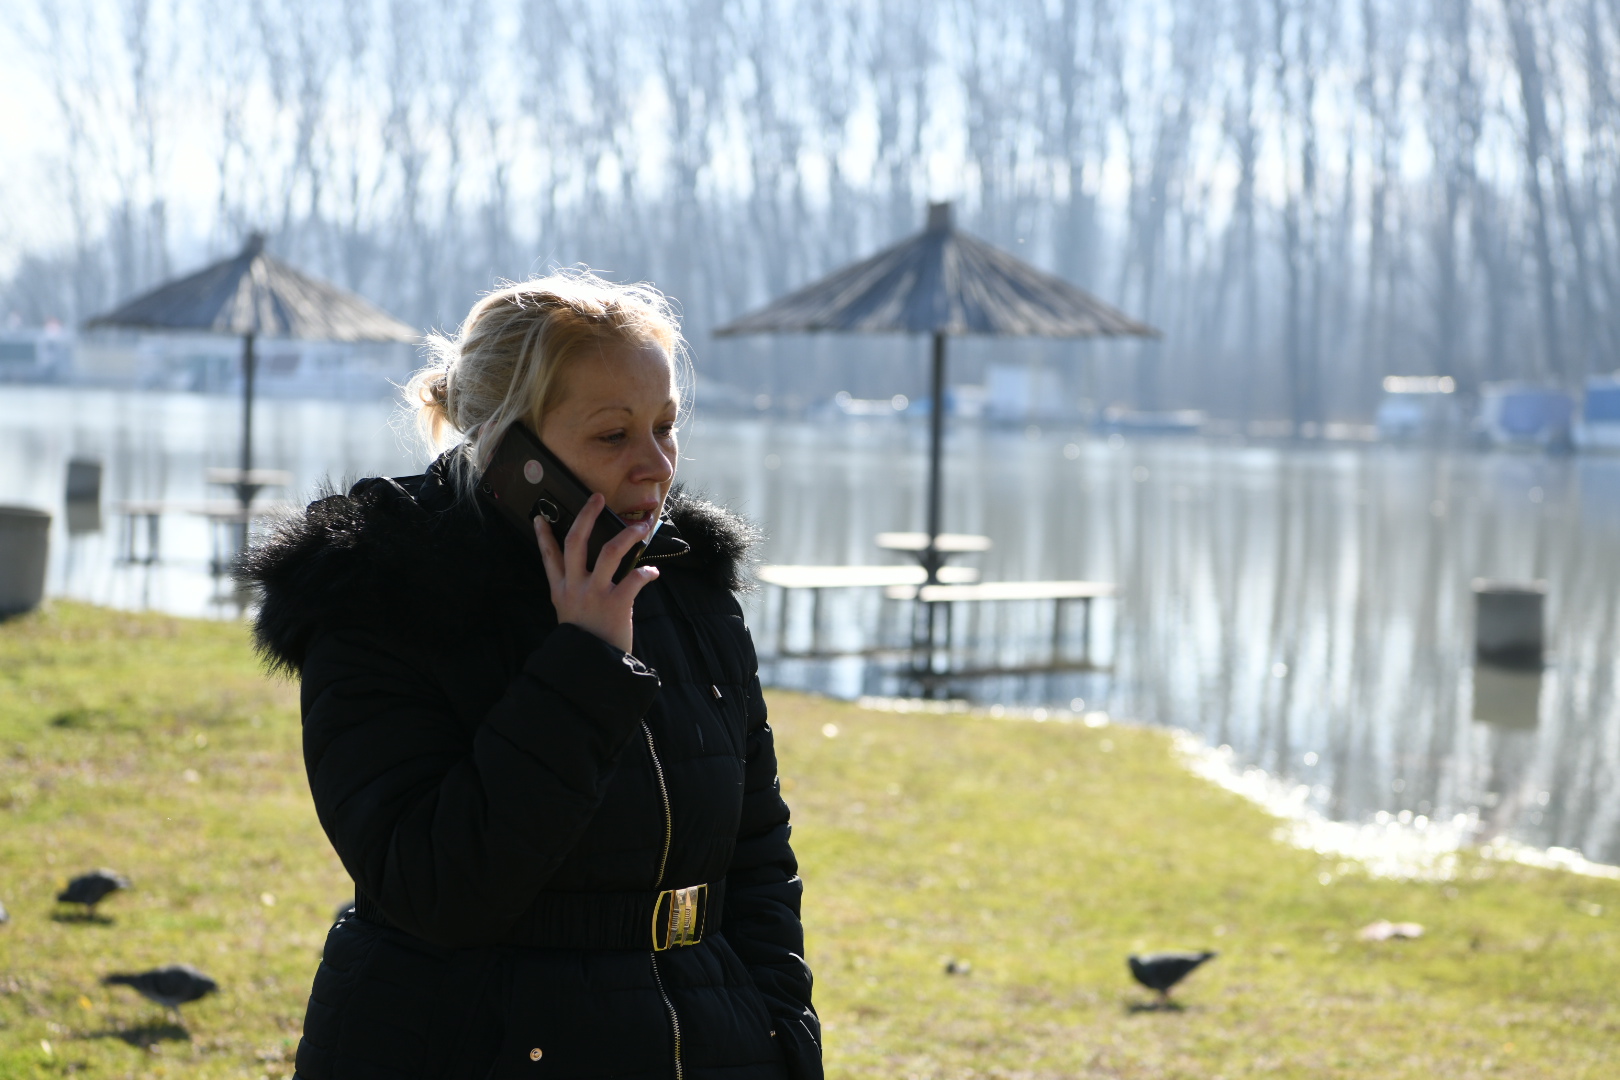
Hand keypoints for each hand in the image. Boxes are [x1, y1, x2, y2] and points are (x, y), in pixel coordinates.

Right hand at [535, 493, 657, 653]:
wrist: (591, 668)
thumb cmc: (584, 640)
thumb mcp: (569, 614)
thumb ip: (573, 593)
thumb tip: (584, 574)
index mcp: (561, 590)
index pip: (549, 556)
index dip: (544, 535)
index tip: (541, 516)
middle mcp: (575, 588)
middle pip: (577, 542)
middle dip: (587, 516)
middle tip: (598, 498)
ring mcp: (595, 594)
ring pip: (609, 553)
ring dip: (627, 536)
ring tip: (641, 527)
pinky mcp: (616, 605)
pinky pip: (634, 580)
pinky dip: (646, 573)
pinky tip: (653, 573)